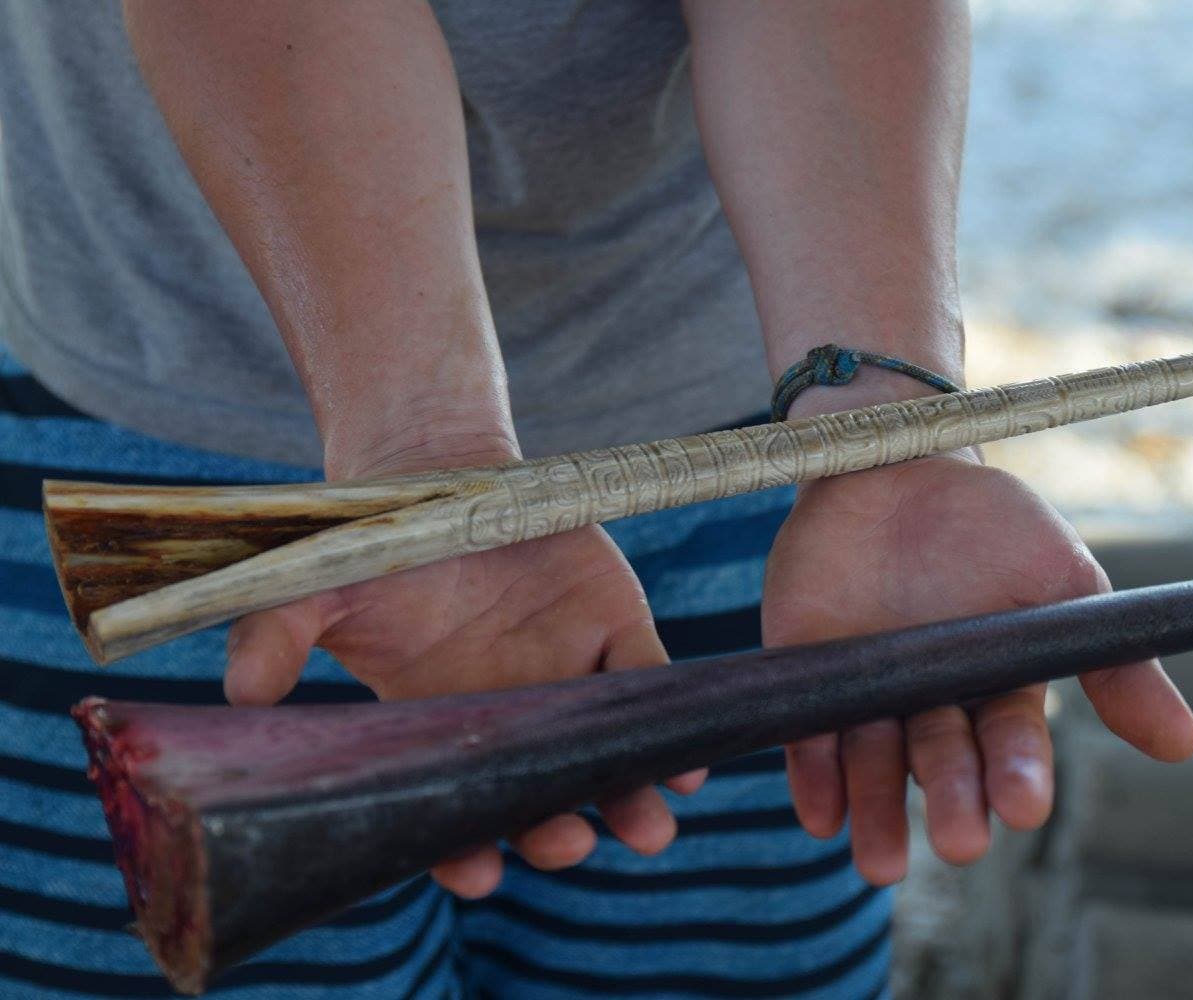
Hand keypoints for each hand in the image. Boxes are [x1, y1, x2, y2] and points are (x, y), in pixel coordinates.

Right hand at [222, 434, 702, 896]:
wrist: (438, 477)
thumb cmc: (373, 550)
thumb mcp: (316, 589)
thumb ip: (277, 638)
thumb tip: (241, 695)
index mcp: (441, 731)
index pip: (455, 815)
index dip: (464, 853)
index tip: (474, 872)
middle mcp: (512, 722)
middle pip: (542, 801)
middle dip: (556, 832)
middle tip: (564, 843)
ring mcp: (570, 681)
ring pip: (608, 762)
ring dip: (631, 803)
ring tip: (646, 829)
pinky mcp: (617, 632)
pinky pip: (650, 684)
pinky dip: (670, 722)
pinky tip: (687, 765)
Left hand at [762, 452, 1192, 883]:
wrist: (894, 461)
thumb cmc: (989, 522)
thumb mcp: (1063, 578)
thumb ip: (1115, 660)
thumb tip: (1185, 745)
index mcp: (997, 688)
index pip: (1009, 743)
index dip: (1016, 774)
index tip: (1025, 806)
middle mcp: (932, 705)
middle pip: (942, 763)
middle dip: (953, 801)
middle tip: (961, 840)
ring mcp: (867, 694)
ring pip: (874, 767)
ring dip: (877, 815)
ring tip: (880, 864)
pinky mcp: (808, 677)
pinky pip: (807, 737)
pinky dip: (814, 778)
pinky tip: (821, 814)